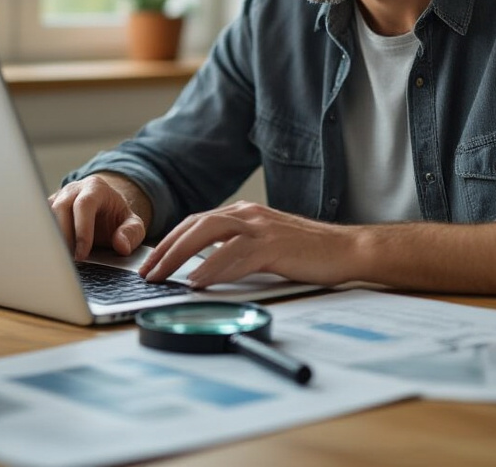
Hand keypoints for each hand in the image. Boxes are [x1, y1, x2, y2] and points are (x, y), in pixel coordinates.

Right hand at [48, 173, 149, 260]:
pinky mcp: (47, 209)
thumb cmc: (116, 218)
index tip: (82, 254)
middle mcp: (73, 189)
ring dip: (52, 238)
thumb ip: (131, 233)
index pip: (84, 205)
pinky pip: (40, 222)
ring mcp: (57, 197)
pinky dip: (44, 238)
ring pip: (46, 214)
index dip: (82, 230)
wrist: (104, 209)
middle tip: (69, 260)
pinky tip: (51, 255)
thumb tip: (121, 246)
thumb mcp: (133, 224)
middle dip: (63, 236)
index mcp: (95, 188)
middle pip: (60, 207)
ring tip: (61, 259)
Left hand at [138, 200, 353, 286]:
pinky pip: (236, 254)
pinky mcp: (275, 245)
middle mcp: (249, 214)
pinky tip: (198, 281)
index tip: (151, 261)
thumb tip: (204, 268)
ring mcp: (261, 227)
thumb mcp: (265, 245)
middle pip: (196, 225)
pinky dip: (213, 268)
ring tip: (163, 276)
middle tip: (147, 271)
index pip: (196, 222)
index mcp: (244, 213)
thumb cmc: (308, 252)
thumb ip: (237, 249)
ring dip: (181, 256)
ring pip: (209, 234)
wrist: (347, 249)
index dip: (170, 241)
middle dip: (167, 248)